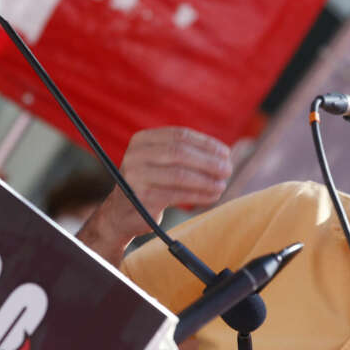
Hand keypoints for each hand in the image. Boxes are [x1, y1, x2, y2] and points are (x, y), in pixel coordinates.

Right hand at [79, 127, 230, 264]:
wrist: (121, 213)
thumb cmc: (150, 185)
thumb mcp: (160, 162)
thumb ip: (185, 154)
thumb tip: (225, 154)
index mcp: (142, 140)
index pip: (180, 135)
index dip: (206, 144)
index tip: (226, 153)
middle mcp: (136, 155)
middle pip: (180, 153)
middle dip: (209, 161)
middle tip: (228, 170)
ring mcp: (136, 176)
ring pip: (181, 174)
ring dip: (207, 180)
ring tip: (222, 185)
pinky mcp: (143, 198)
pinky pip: (178, 194)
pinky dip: (199, 195)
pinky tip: (212, 196)